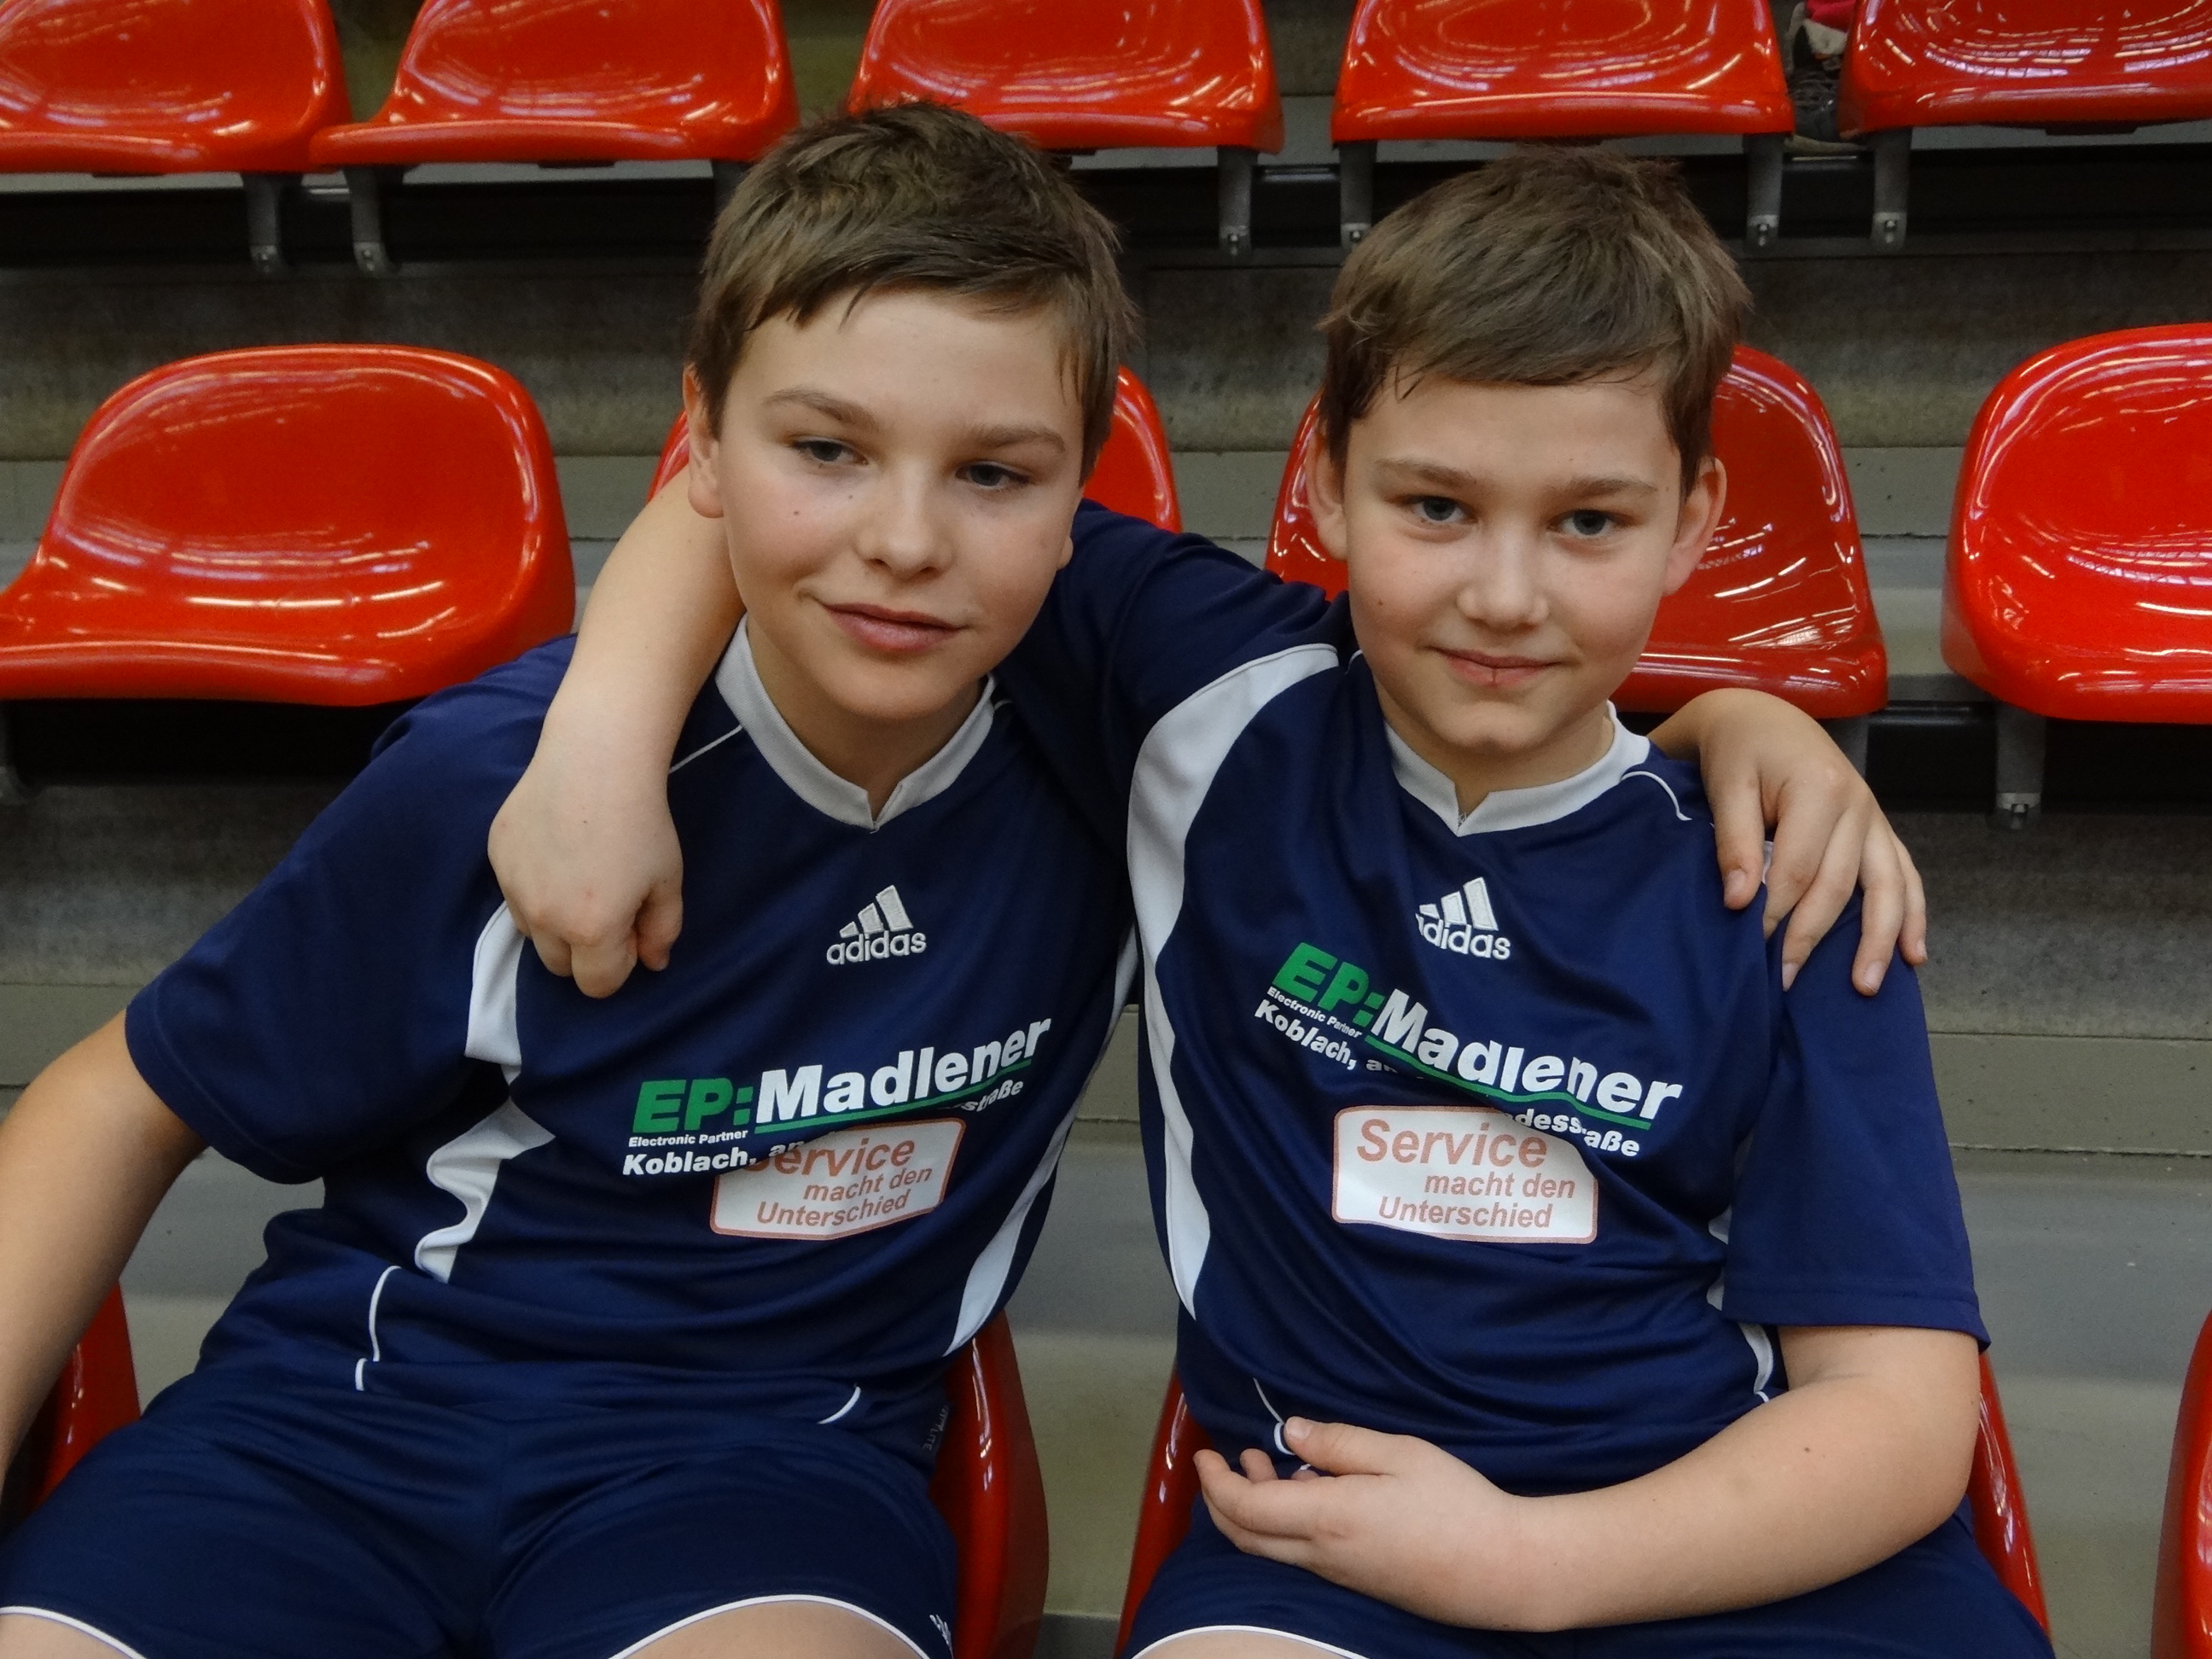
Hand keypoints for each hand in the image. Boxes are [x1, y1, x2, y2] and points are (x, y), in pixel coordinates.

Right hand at [487, 727, 683, 997]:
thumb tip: (653, 964)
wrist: (596, 759)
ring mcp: (514, 888)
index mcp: (591, 930)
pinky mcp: (496, 858)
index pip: (597, 985)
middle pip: (560, 966)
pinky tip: (558, 850)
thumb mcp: (667, 881)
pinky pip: (514, 894)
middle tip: (608, 905)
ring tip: (581, 875)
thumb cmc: (643, 822)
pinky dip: (534, 887)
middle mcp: (545, 918)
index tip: (630, 930)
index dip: (619, 964)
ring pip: (532, 932)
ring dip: (555, 921)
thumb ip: (661, 931)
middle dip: (585, 950)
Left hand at [1196, 1418, 1549, 1629]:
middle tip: (1222, 1461)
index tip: (1206, 1452)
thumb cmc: (1456, 1504)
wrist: (1503, 1570)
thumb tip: (1290, 1432)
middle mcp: (1323, 1555)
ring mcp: (1340, 1574)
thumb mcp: (1399, 1454)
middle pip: (1246, 1538)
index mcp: (1326, 1519)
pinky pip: (1301, 1556)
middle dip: (1221, 1500)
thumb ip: (1339, 1442)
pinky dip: (1282, 1526)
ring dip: (1252, 1511)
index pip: (1246, 1509)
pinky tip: (1308, 1494)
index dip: (1217, 1482)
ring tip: (1263, 1466)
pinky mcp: (1360, 1583)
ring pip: (1271, 1550)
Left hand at [1654, 691, 1925, 993]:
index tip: (1751, 948)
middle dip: (1813, 937)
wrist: (1761, 717)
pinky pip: (1905, 877)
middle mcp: (1858, 807)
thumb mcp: (1727, 786)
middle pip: (1840, 886)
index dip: (1774, 912)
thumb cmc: (1739, 751)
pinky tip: (1914, 955)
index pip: (1797, 870)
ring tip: (1864, 986)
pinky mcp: (1879, 830)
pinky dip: (1911, 916)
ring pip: (1887, 888)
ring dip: (1878, 940)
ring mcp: (1875, 819)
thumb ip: (1733, 841)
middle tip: (1785, 982)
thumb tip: (1737, 901)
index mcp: (1820, 790)